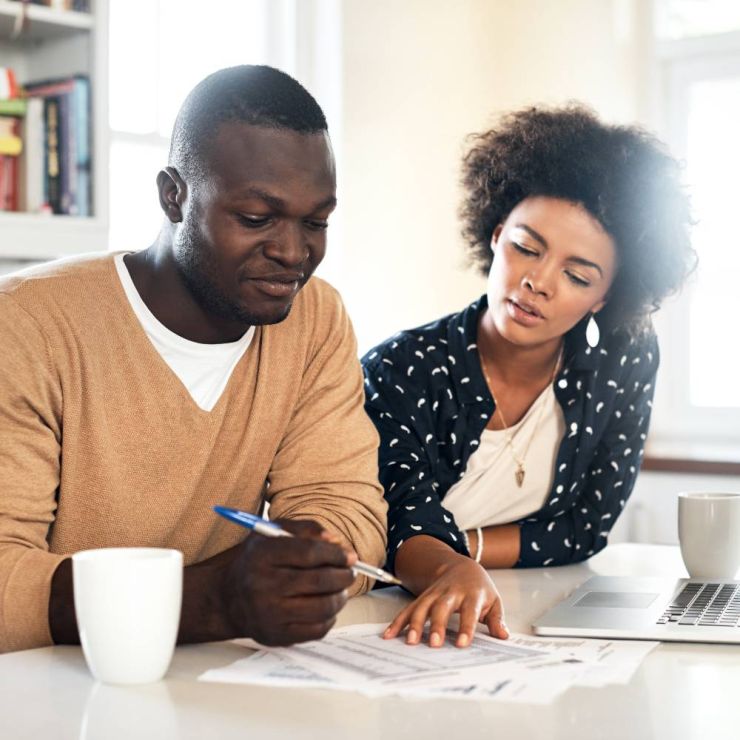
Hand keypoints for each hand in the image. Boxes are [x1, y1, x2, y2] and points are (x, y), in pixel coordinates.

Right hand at [220, 519, 356, 645]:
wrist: (229, 599)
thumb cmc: (258, 561)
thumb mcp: (273, 533)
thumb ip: (306, 529)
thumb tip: (335, 541)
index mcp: (262, 555)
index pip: (309, 552)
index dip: (335, 554)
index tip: (349, 556)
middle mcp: (262, 585)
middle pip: (319, 581)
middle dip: (343, 576)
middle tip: (350, 572)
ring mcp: (269, 614)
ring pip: (322, 607)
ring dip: (340, 597)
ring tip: (341, 589)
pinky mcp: (276, 636)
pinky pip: (317, 630)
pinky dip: (330, 617)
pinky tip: (327, 606)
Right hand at [383, 554, 507, 647]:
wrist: (461, 566)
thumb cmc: (478, 587)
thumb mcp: (493, 600)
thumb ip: (497, 619)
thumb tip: (503, 636)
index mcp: (471, 594)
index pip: (469, 611)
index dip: (467, 627)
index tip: (463, 643)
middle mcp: (451, 593)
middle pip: (442, 607)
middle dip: (437, 625)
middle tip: (434, 643)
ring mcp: (434, 594)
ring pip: (423, 607)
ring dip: (416, 624)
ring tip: (411, 641)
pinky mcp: (423, 597)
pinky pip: (409, 609)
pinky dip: (399, 622)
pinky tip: (390, 634)